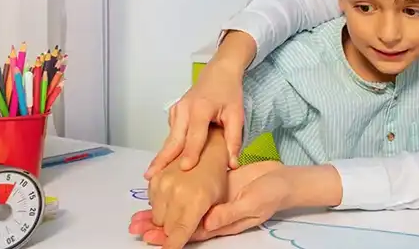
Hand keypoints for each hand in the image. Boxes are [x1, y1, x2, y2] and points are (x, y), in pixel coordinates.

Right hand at [129, 154, 227, 248]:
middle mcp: (177, 193)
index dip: (172, 246)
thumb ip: (202, 222)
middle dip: (173, 229)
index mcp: (196, 201)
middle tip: (185, 218)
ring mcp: (164, 184)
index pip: (178, 234)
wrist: (207, 149)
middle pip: (166, 228)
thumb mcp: (216, 202)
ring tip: (180, 204)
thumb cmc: (215, 175)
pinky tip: (172, 195)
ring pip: (157, 217)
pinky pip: (151, 203)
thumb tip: (183, 237)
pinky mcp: (155, 178)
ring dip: (165, 217)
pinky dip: (160, 204)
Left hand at [130, 160, 283, 245]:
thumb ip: (230, 213)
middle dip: (157, 228)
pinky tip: (158, 192)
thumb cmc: (272, 193)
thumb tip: (208, 221)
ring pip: (181, 211)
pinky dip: (173, 195)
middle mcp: (213, 215)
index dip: (171, 237)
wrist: (283, 180)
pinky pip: (189, 194)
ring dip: (160, 214)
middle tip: (135, 227)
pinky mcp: (212, 188)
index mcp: (222, 223)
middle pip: (181, 224)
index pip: (192, 232)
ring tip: (137, 217)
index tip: (152, 239)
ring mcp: (212, 201)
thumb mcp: (253, 203)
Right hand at [145, 31, 255, 177]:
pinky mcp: (174, 113)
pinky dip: (169, 148)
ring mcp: (176, 110)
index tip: (184, 168)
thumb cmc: (229, 93)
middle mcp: (184, 110)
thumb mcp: (236, 114)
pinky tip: (165, 163)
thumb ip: (234, 139)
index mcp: (200, 109)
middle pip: (174, 139)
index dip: (191, 152)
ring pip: (170, 138)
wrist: (219, 72)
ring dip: (162, 156)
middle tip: (151, 176)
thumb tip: (233, 164)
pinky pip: (172, 134)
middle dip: (162, 159)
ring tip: (152, 175)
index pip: (195, 135)